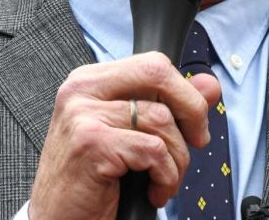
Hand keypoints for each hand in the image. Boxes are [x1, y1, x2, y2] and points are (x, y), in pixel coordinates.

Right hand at [28, 53, 219, 218]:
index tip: (193, 123)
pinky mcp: (91, 142)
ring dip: (177, 159)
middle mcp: (82, 89)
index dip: (184, 92)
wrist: (59, 218)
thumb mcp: (133, 135)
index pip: (152, 64)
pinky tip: (153, 191)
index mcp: (90, 81)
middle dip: (191, 110)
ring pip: (161, 119)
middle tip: (196, 141)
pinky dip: (165, 176)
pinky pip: (154, 150)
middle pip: (158, 73)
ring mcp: (83, 114)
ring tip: (163, 180)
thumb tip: (209, 84)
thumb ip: (170, 106)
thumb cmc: (92, 179)